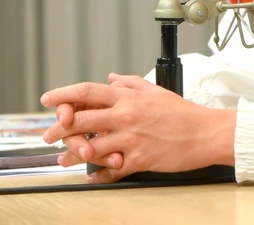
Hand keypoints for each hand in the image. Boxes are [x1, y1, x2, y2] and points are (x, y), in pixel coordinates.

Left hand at [40, 73, 236, 182]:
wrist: (206, 133)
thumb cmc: (184, 113)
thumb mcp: (156, 90)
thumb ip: (131, 83)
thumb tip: (111, 78)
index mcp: (129, 98)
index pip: (88, 91)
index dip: (63, 94)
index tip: (48, 100)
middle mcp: (126, 116)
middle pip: (79, 120)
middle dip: (58, 129)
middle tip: (48, 135)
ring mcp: (130, 139)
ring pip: (89, 148)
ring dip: (72, 155)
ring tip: (64, 159)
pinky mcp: (138, 159)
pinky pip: (110, 170)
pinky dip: (98, 175)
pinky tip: (91, 175)